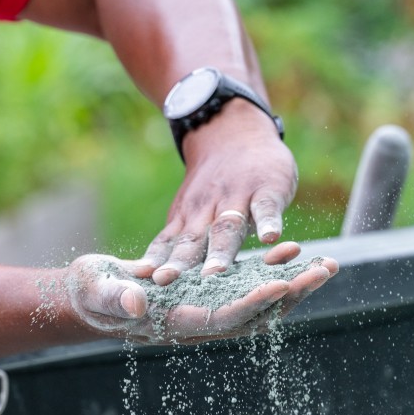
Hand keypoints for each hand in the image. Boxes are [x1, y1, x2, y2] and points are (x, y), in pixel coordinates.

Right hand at [66, 247, 336, 343]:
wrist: (88, 291)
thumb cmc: (88, 294)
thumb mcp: (98, 292)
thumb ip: (117, 298)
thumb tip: (137, 303)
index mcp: (175, 322)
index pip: (223, 319)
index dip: (252, 305)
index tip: (281, 287)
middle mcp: (198, 318)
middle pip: (254, 311)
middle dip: (290, 292)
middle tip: (324, 271)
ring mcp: (204, 302)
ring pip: (256, 295)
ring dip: (289, 279)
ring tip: (323, 262)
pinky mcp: (203, 286)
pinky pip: (243, 279)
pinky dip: (266, 265)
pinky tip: (286, 248)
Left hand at [135, 100, 297, 284]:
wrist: (235, 132)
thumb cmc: (212, 185)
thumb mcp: (189, 211)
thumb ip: (177, 242)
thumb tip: (147, 278)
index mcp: (187, 219)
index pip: (168, 244)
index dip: (156, 262)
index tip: (143, 282)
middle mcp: (207, 211)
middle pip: (192, 240)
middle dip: (180, 263)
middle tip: (166, 281)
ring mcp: (236, 198)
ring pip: (226, 226)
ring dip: (220, 250)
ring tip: (215, 271)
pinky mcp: (266, 189)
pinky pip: (266, 207)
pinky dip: (268, 222)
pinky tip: (270, 239)